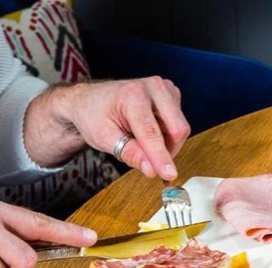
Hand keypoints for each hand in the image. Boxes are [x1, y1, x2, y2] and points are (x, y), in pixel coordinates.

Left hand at [26, 77, 190, 180]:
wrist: (91, 100)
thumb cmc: (94, 115)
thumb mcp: (104, 138)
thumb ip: (130, 153)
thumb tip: (152, 169)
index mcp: (133, 94)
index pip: (152, 132)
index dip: (161, 157)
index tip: (170, 175)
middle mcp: (154, 87)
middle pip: (177, 129)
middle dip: (167, 151)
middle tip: (148, 161)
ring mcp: (166, 89)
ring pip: (180, 129)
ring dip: (166, 143)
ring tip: (141, 140)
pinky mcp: (172, 95)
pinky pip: (179, 124)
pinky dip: (167, 135)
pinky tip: (149, 131)